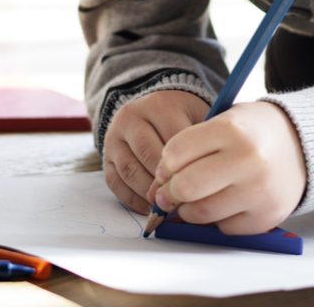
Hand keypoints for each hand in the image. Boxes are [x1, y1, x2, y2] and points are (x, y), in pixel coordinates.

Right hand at [102, 90, 209, 213]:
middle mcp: (132, 118)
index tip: (200, 182)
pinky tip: (148, 208)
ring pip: (130, 170)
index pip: (173, 138)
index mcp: (159, 105)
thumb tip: (207, 176)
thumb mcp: (196, 115)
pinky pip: (115, 182)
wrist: (152, 108)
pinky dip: (131, 199)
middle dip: (166, 181)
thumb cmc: (182, 117)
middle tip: (182, 199)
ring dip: (148, 193)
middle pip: (148, 153)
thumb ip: (202, 139)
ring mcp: (115, 137)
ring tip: (167, 205)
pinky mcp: (106, 156)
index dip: (187, 164)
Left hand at [148, 101, 306, 234]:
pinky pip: (224, 228)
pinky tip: (230, 201)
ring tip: (200, 196)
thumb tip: (157, 191)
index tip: (168, 168)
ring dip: (190, 209)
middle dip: (170, 192)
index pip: (175, 154)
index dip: (164, 165)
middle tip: (172, 191)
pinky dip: (219, 218)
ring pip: (200, 213)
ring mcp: (259, 192)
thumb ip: (190, 149)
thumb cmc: (255, 132)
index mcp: (232, 130)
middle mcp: (248, 161)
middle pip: (185, 187)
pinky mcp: (266, 217)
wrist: (303, 145)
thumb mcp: (225, 122)